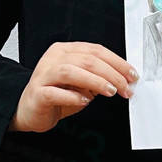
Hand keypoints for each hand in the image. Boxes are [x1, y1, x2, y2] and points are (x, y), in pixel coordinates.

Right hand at [11, 42, 137, 132]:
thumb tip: (124, 79)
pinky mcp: (37, 93)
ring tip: (110, 91)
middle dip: (112, 74)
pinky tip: (85, 101)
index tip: (132, 75)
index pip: (96, 50)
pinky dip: (73, 96)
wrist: (30, 110)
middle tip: (125, 87)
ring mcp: (43, 75)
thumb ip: (98, 77)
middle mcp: (53, 58)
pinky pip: (55, 92)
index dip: (117, 62)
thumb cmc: (57, 95)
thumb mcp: (82, 83)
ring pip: (71, 71)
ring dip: (96, 81)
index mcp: (66, 51)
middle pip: (87, 60)